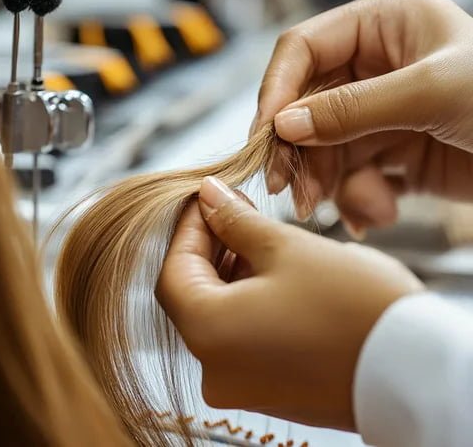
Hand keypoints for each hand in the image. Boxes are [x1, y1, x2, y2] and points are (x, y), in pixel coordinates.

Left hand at [156, 176, 423, 429]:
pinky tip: (271, 275)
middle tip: (234, 212)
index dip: (188, 229)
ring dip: (230, 274)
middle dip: (210, 249)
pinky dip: (247, 304)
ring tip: (257, 238)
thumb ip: (236, 221)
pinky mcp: (268, 391)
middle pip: (192, 295)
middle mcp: (214, 368)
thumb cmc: (352, 308)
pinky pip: (241, 339)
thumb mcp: (287, 249)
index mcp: (207, 333)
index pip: (172, 271)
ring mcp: (240, 385)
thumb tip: (209, 195)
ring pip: (218, 316)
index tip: (207, 199)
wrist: (415, 372)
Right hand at [252, 0, 472, 233]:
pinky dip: (354, 198)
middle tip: (290, 191)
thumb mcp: (431, 95)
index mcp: (383, 24)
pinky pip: (349, 173)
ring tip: (332, 211)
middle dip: (297, 150)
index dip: (277, 92)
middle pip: (304, 104)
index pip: (303, 49)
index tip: (265, 137)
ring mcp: (381, 108)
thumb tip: (282, 126)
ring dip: (323, 181)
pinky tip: (374, 214)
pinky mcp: (391, 149)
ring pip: (321, 145)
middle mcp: (375, 63)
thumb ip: (351, 110)